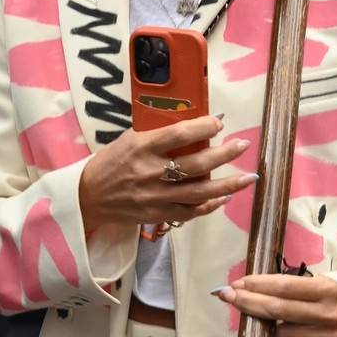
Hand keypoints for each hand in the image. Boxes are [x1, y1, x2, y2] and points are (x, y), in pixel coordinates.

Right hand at [78, 114, 255, 232]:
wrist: (89, 197)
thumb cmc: (111, 163)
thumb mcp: (129, 139)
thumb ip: (157, 133)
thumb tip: (192, 124)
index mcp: (142, 147)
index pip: (178, 134)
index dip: (203, 127)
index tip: (219, 122)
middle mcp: (151, 173)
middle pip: (196, 164)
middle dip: (224, 154)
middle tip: (242, 145)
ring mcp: (156, 197)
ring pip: (199, 192)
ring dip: (228, 184)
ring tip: (248, 176)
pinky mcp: (157, 214)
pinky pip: (191, 211)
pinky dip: (210, 205)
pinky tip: (226, 197)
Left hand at [214, 271, 336, 336]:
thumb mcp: (326, 285)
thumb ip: (295, 288)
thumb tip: (252, 289)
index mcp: (329, 291)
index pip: (285, 287)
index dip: (257, 285)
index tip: (236, 283)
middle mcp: (330, 315)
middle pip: (278, 310)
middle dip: (248, 302)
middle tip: (228, 296)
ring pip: (281, 335)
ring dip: (269, 328)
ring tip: (273, 321)